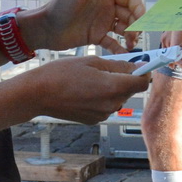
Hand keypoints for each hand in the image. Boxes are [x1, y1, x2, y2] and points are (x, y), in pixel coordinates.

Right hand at [19, 55, 146, 123]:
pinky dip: (102, 97)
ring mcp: (102, 114)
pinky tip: (85, 90)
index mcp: (112, 87)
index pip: (142, 83)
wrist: (37, 94)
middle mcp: (110, 104)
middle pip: (130, 90)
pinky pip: (106, 106)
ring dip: (113, 88)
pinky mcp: (93, 120)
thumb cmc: (60, 74)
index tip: (140, 65)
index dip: (143, 72)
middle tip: (109, 67)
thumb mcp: (92, 61)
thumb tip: (136, 65)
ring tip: (92, 78)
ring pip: (118, 98)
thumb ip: (118, 64)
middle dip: (126, 78)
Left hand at [28, 0, 142, 51]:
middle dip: (137, 25)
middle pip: (131, 15)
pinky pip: (114, 43)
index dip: (139, 9)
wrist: (45, 28)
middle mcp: (107, 8)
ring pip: (125, 29)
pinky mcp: (97, 37)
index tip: (142, 20)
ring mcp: (103, 23)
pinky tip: (124, 53)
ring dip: (132, 36)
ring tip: (131, 44)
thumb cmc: (57, 5)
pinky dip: (121, 48)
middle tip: (135, 35)